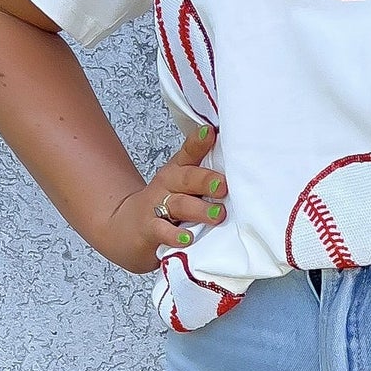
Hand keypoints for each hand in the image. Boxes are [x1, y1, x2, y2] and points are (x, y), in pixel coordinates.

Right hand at [104, 123, 228, 273]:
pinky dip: (174, 235)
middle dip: (206, 180)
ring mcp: (158, 207)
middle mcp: (169, 185)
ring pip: (180, 204)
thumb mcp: (185, 187)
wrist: (127, 227)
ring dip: (199, 209)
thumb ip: (208, 178)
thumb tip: (243, 170)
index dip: (199, 142)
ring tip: (217, 215)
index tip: (210, 133)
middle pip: (187, 178)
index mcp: (180, 171)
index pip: (190, 152)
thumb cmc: (167, 205)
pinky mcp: (150, 230)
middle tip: (223, 185)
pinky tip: (187, 238)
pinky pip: (162, 231)